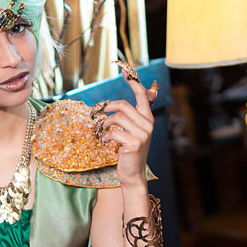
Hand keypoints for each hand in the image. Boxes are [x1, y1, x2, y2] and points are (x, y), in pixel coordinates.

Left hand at [95, 65, 157, 187]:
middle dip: (108, 107)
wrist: (133, 174)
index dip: (133, 83)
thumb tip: (139, 95)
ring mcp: (142, 134)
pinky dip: (106, 135)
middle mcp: (148, 125)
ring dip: (105, 123)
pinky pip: (114, 132)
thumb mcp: (134, 132)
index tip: (124, 72)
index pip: (142, 96)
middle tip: (98, 112)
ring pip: (117, 118)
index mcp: (148, 119)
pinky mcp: (133, 143)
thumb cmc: (130, 152)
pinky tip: (106, 140)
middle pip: (124, 106)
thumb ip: (133, 116)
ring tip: (102, 130)